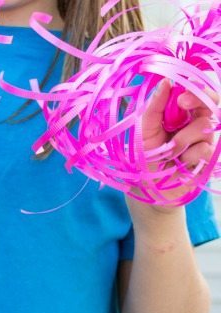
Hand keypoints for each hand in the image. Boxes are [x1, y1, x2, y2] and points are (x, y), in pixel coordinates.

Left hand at [135, 77, 218, 207]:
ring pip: (205, 127)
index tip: (182, 90)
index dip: (194, 88)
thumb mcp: (144, 130)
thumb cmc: (145, 157)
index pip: (196, 92)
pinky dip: (189, 156)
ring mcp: (204, 140)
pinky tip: (180, 163)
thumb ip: (155, 107)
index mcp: (181, 113)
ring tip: (169, 151)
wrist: (148, 187)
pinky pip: (205, 148)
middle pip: (211, 102)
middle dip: (198, 99)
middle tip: (182, 103)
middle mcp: (196, 123)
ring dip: (183, 138)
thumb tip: (166, 81)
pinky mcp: (208, 158)